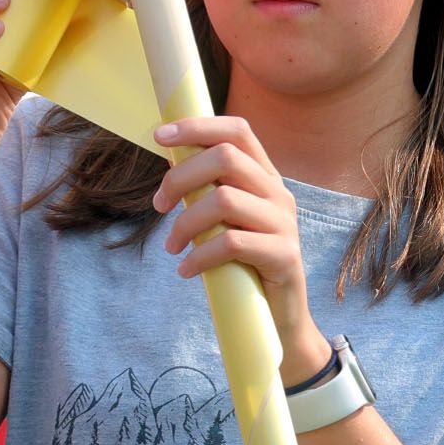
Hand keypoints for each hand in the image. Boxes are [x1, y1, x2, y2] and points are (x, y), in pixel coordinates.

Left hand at [151, 116, 329, 385]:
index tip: (159, 135)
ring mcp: (285, 224)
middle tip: (159, 206)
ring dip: (185, 223)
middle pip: (226, 158)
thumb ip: (207, 190)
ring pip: (225, 200)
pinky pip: (232, 244)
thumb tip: (169, 158)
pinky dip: (200, 256)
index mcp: (265, 177)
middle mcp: (278, 193)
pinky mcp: (284, 256)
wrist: (279, 318)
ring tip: (171, 248)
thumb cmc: (244, 266)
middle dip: (181, 177)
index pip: (237, 130)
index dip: (198, 126)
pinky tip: (186, 271)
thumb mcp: (225, 221)